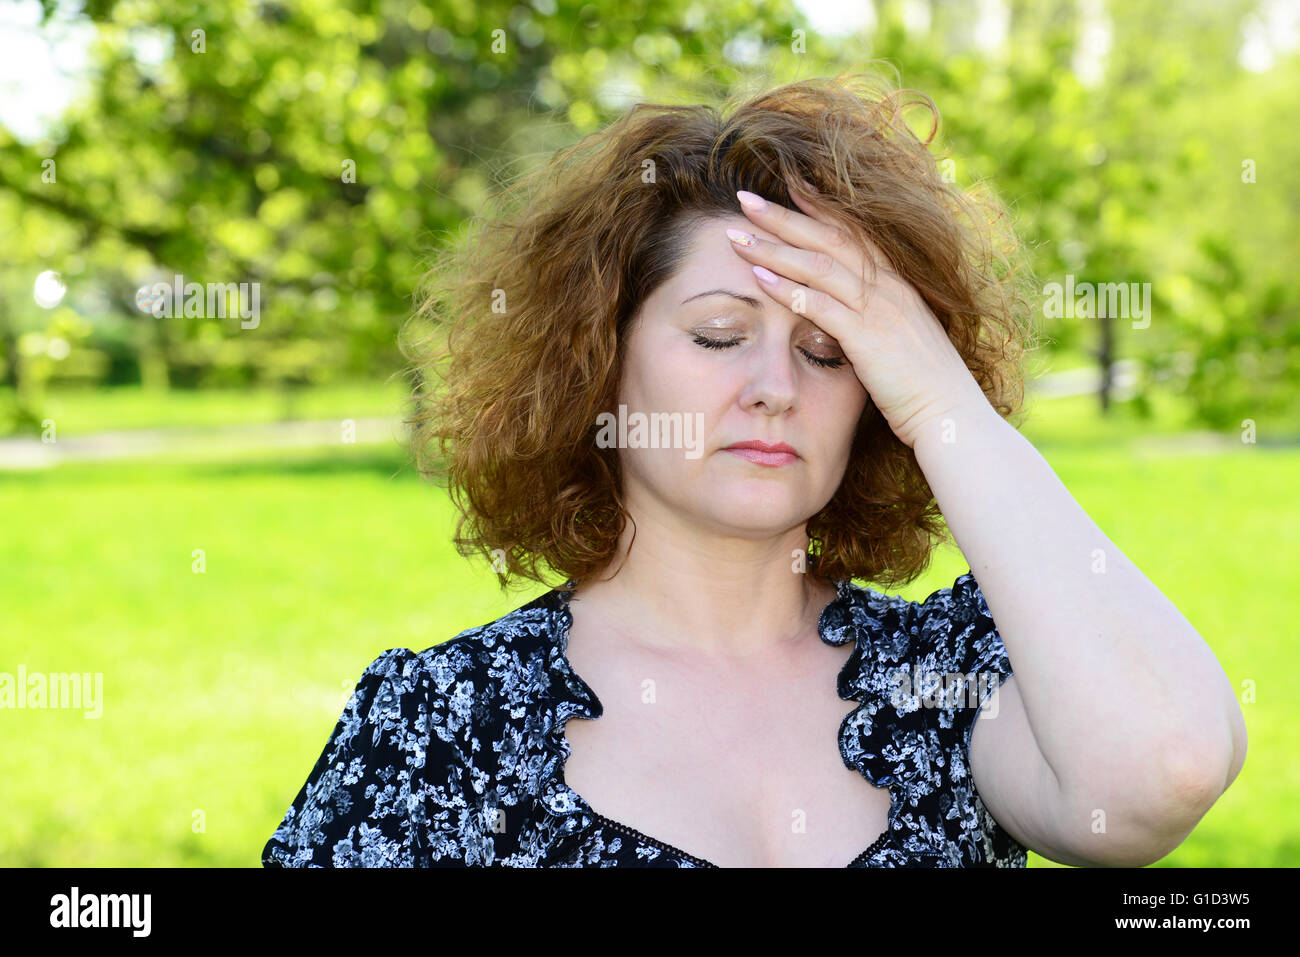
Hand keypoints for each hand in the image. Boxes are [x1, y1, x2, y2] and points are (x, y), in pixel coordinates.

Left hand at [728, 179, 991, 448]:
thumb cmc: (924, 386)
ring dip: (774, 247)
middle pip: (829, 237)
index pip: (854, 231)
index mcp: (898, 283)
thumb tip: (845, 313)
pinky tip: (758, 277)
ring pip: (819, 264)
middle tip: (744, 198)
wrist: (951, 416)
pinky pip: (821, 304)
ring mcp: (880, 308)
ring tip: (736, 235)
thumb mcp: (899, 341)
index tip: (788, 185)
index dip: (820, 206)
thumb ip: (874, 319)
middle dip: (784, 216)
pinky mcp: (868, 337)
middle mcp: (889, 286)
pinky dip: (787, 288)